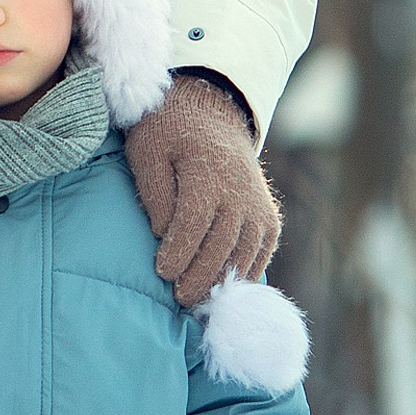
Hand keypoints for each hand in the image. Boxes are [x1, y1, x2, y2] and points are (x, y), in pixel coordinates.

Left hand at [124, 73, 280, 308]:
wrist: (212, 115)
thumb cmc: (169, 133)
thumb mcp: (147, 150)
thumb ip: (154, 192)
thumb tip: (164, 232)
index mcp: (207, 173)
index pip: (194, 222)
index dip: (179, 251)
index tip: (161, 271)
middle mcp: (240, 193)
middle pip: (221, 245)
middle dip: (199, 276)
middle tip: (179, 298)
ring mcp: (258, 206)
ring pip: (245, 253)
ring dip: (223, 280)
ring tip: (199, 299)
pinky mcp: (268, 217)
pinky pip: (262, 251)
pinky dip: (247, 272)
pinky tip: (227, 288)